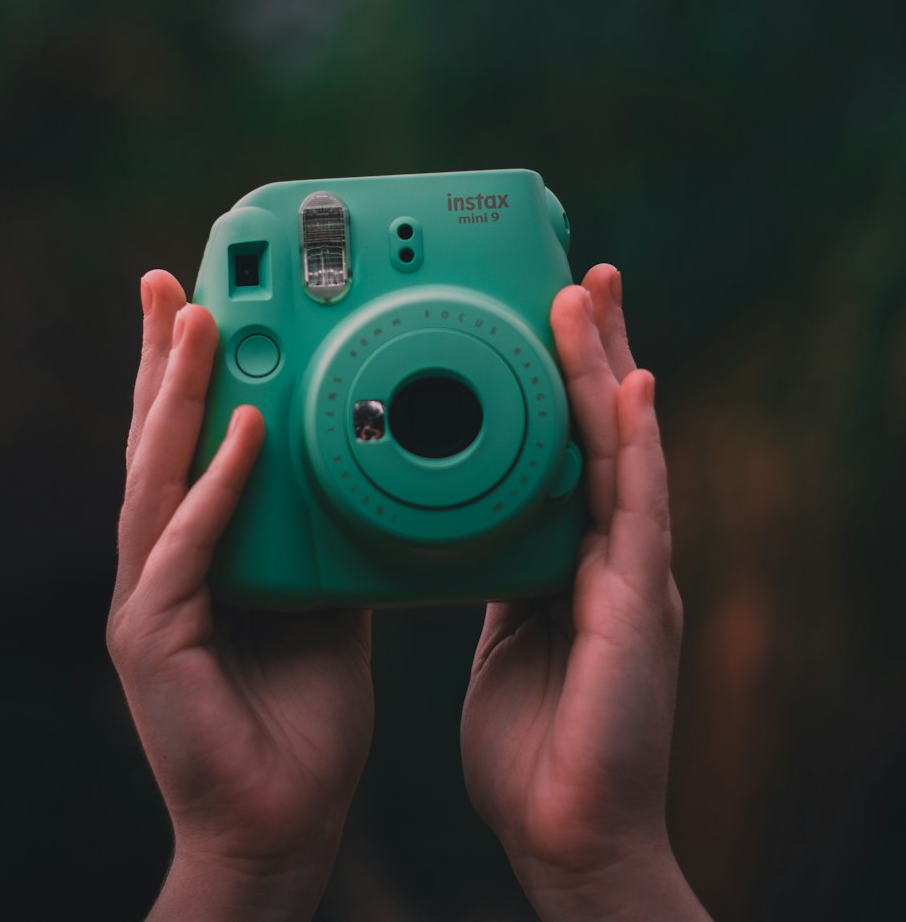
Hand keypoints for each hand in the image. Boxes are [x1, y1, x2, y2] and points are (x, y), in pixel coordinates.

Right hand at [107, 270, 373, 921]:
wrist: (283, 823)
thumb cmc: (303, 713)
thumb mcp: (326, 598)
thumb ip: (327, 530)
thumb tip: (365, 462)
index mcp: (197, 550)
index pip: (187, 444)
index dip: (188, 375)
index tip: (204, 303)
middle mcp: (161, 564)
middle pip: (153, 442)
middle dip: (159, 358)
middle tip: (167, 281)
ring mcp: (148, 601)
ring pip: (154, 477)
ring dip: (173, 397)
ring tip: (195, 322)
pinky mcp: (154, 641)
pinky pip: (187, 549)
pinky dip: (214, 488)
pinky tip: (237, 435)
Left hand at [460, 266, 708, 921]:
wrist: (569, 839)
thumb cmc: (536, 746)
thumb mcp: (508, 635)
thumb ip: (504, 574)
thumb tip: (474, 524)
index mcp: (581, 560)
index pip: (576, 449)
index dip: (569, 380)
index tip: (553, 314)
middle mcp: (616, 556)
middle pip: (607, 432)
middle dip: (595, 350)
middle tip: (581, 273)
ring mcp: (635, 577)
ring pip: (622, 452)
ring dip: (607, 370)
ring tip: (589, 297)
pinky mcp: (637, 608)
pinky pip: (636, 511)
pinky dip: (634, 445)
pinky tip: (631, 390)